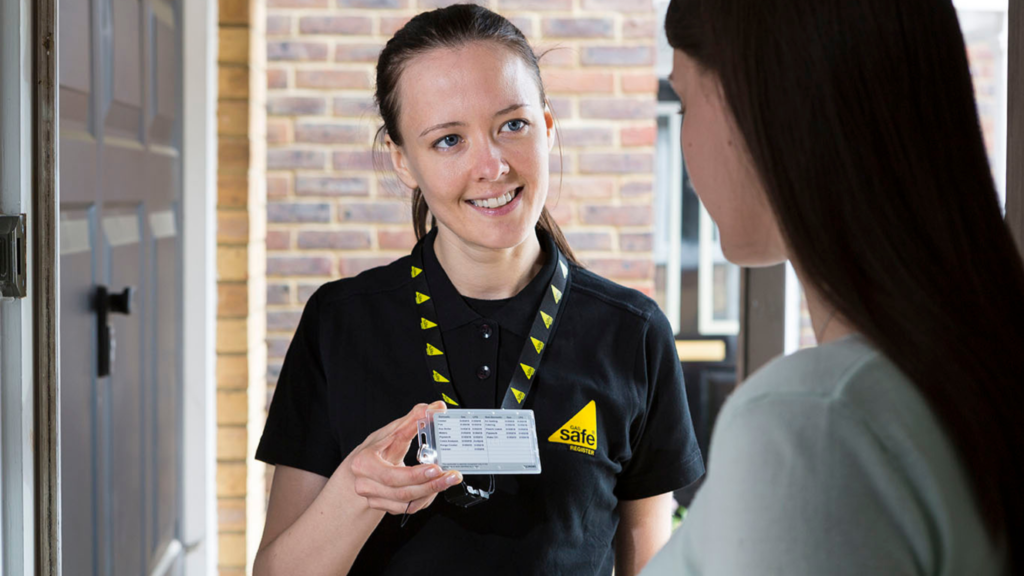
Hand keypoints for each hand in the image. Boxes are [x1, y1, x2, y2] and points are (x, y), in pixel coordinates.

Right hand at [344, 401, 462, 514]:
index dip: (415, 475)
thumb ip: (414, 419)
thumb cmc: (376, 448)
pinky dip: (424, 499)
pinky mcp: (384, 506)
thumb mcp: (392, 431)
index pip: (391, 475)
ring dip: (431, 492)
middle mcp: (366, 485)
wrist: (362, 467)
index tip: (436, 468)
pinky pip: (408, 508)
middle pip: (402, 492)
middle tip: (451, 476)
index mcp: (364, 464)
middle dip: (431, 485)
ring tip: (448, 480)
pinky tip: (435, 487)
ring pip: (407, 503)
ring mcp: (374, 498)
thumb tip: (435, 408)